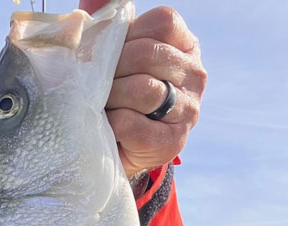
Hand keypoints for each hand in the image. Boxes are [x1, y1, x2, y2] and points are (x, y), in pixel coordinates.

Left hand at [79, 1, 206, 177]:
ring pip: (141, 89)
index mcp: (185, 46)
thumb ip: (109, 28)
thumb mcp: (116, 59)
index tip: (109, 56)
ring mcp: (188, 110)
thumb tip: (92, 2)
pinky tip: (110, 127)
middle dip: (111, 69)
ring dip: (110, 97)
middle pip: (148, 54)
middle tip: (95, 85)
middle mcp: (195, 75)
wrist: (118, 149)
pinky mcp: (172, 141)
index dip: (126, 37)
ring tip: (102, 106)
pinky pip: (132, 123)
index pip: (162, 23)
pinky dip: (111, 124)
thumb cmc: (115, 96)